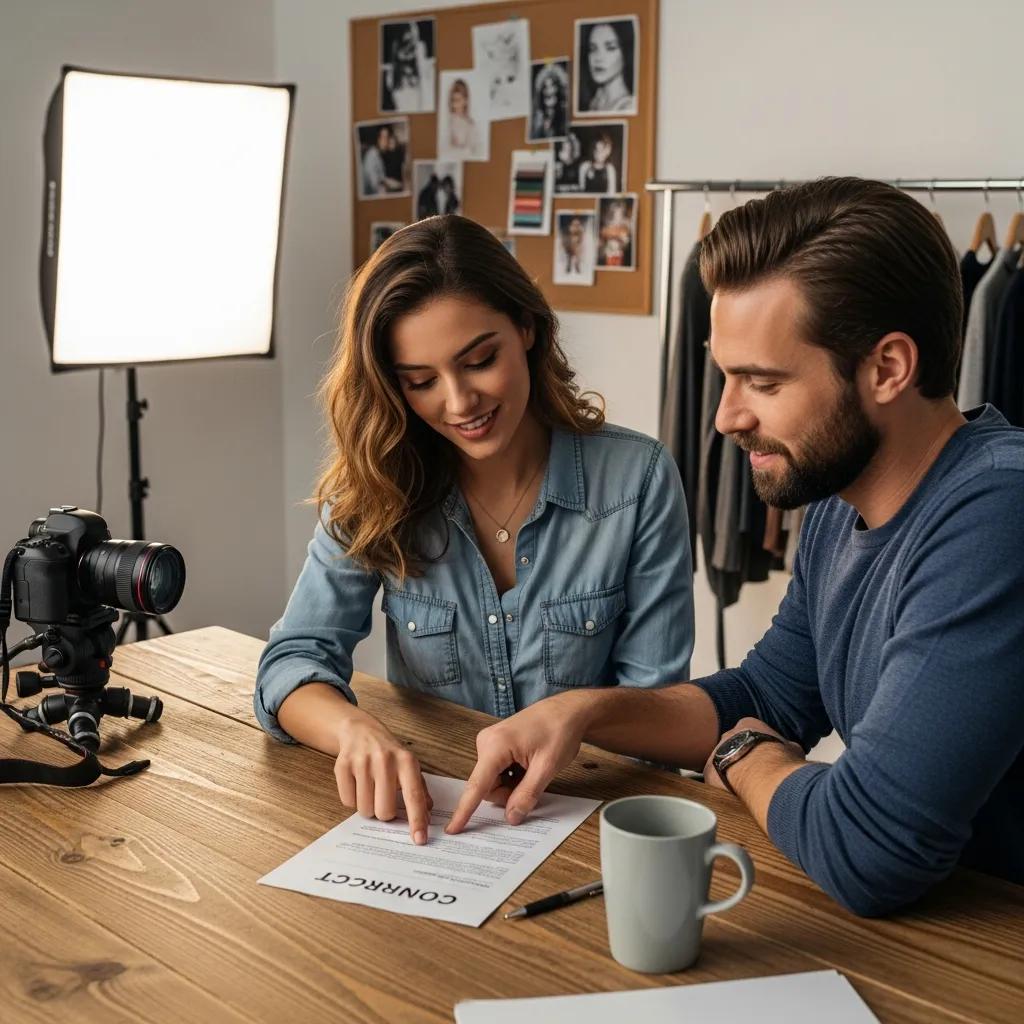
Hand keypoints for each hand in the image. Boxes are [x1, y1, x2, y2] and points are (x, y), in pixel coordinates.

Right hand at [334, 709, 433, 844]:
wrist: (360, 730)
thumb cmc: (389, 753)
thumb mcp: (409, 766)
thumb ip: (420, 791)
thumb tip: (427, 817)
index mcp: (406, 761)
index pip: (414, 796)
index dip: (417, 820)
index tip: (420, 840)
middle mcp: (385, 760)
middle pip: (385, 811)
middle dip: (385, 813)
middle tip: (384, 798)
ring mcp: (362, 762)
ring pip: (365, 809)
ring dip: (368, 806)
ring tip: (370, 788)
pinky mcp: (343, 766)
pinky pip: (348, 802)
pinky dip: (353, 799)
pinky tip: (357, 783)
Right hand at [446, 691, 591, 833]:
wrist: (567, 710)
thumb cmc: (559, 731)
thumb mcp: (547, 767)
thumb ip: (527, 794)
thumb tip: (511, 818)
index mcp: (495, 746)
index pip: (476, 786)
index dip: (464, 811)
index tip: (451, 829)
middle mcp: (486, 742)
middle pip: (487, 786)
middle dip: (508, 794)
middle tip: (532, 783)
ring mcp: (490, 741)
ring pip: (493, 780)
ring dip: (512, 784)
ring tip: (532, 768)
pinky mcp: (496, 743)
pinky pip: (497, 770)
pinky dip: (512, 775)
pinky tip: (527, 764)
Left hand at [703, 717, 801, 790]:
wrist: (764, 774)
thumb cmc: (780, 760)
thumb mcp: (792, 749)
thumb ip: (788, 747)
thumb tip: (792, 750)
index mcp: (749, 725)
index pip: (750, 733)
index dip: (758, 748)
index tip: (764, 759)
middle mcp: (728, 734)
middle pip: (734, 746)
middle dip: (742, 758)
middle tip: (754, 773)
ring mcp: (716, 751)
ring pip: (723, 761)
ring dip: (731, 771)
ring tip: (746, 785)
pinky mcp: (709, 770)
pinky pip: (714, 778)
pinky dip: (722, 785)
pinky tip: (734, 793)